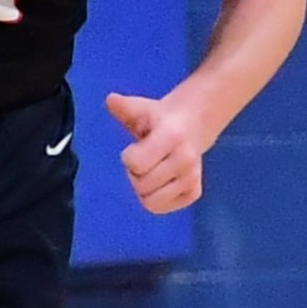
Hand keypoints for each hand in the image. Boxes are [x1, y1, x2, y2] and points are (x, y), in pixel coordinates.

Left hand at [104, 90, 212, 213]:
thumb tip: (111, 99)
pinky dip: (157, 199)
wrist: (194, 123)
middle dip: (136, 174)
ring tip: (152, 171)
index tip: (136, 148)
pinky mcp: (195, 192)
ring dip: (145, 188)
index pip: (136, 164)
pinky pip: (163, 207)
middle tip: (145, 160)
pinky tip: (161, 182)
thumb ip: (125, 107)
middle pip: (142, 185)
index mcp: (171, 138)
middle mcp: (185, 160)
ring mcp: (192, 178)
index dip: (130, 157)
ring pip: (152, 201)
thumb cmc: (160, 117)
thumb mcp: (142, 108)